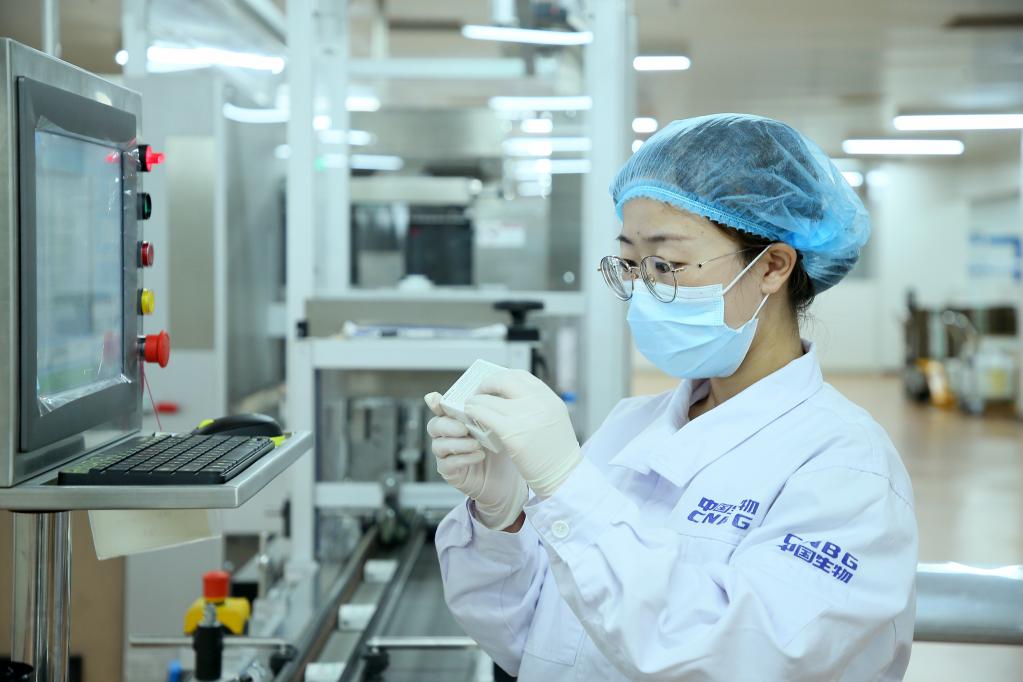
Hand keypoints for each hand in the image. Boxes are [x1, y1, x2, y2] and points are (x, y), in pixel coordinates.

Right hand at [424, 392, 527, 529]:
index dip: (436, 403)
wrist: (510, 480)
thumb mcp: (501, 428)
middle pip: (435, 426)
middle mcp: (448, 436)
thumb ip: (491, 415)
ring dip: (457, 443)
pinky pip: (448, 464)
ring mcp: (447, 455)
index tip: (435, 399)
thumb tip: (491, 399)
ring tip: (476, 444)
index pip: (441, 409)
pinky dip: (463, 458)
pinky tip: (479, 456)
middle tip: (463, 428)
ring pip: (439, 445)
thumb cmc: (504, 450)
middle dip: (447, 425)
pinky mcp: (450, 473)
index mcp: (457, 420)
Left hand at [463, 370, 581, 498]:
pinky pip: (484, 415)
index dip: (502, 378)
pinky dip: (474, 413)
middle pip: (503, 380)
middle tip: (479, 393)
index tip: (493, 385)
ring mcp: (525, 417)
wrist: (563, 475)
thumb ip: (536, 404)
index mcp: (549, 398)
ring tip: (471, 407)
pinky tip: (471, 416)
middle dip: (486, 384)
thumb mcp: (553, 418)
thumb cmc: (556, 452)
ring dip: (475, 401)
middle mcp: (538, 403)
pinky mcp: (512, 434)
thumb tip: (509, 396)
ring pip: (488, 399)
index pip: (519, 376)